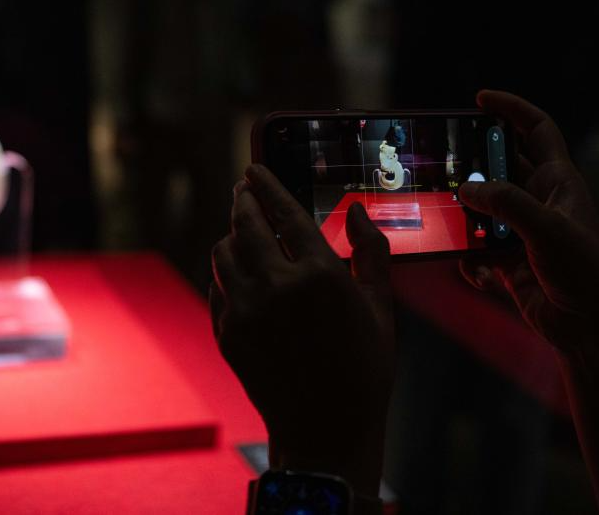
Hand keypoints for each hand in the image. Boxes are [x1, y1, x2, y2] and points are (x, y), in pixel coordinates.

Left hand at [210, 164, 393, 495]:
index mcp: (320, 274)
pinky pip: (218, 287)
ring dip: (231, 235)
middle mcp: (278, 286)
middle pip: (247, 224)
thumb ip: (371, 253)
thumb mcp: (380, 308)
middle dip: (243, 200)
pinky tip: (239, 273)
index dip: (267, 184)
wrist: (326, 431)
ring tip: (242, 232)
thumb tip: (357, 212)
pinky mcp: (228, 332)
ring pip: (224, 252)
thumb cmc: (364, 369)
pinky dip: (226, 273)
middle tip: (244, 190)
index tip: (255, 169)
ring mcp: (247, 310)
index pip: (285, 211)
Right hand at [459, 91, 598, 352]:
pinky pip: (475, 249)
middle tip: (444, 167)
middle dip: (472, 168)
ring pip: (480, 210)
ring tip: (451, 224)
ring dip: (465, 219)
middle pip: (498, 168)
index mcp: (557, 181)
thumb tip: (466, 189)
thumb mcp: (547, 229)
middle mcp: (538, 200)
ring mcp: (520, 230)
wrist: (586, 328)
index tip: (480, 99)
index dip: (511, 109)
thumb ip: (506, 204)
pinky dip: (470, 260)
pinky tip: (480, 274)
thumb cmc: (582, 273)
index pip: (536, 130)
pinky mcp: (506, 259)